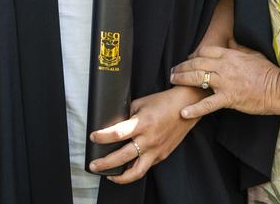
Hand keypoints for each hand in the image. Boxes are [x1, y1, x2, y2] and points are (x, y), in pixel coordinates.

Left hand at [87, 86, 204, 183]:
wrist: (186, 107)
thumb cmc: (163, 103)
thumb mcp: (140, 103)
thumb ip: (127, 115)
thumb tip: (113, 124)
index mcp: (142, 123)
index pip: (117, 133)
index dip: (102, 137)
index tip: (93, 137)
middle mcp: (149, 139)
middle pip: (122, 157)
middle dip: (105, 163)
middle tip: (93, 165)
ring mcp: (156, 150)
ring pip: (136, 171)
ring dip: (120, 177)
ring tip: (108, 175)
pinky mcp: (162, 155)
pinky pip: (145, 167)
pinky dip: (134, 170)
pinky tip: (125, 168)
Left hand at [170, 39, 279, 119]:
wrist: (278, 88)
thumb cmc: (267, 71)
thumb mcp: (252, 54)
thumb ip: (238, 48)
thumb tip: (229, 41)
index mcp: (229, 55)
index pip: (204, 51)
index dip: (193, 55)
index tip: (187, 59)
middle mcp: (224, 66)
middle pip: (197, 62)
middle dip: (182, 66)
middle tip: (172, 70)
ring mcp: (225, 82)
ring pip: (197, 78)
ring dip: (182, 79)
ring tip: (172, 80)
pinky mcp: (228, 98)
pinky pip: (208, 104)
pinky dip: (195, 109)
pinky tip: (183, 112)